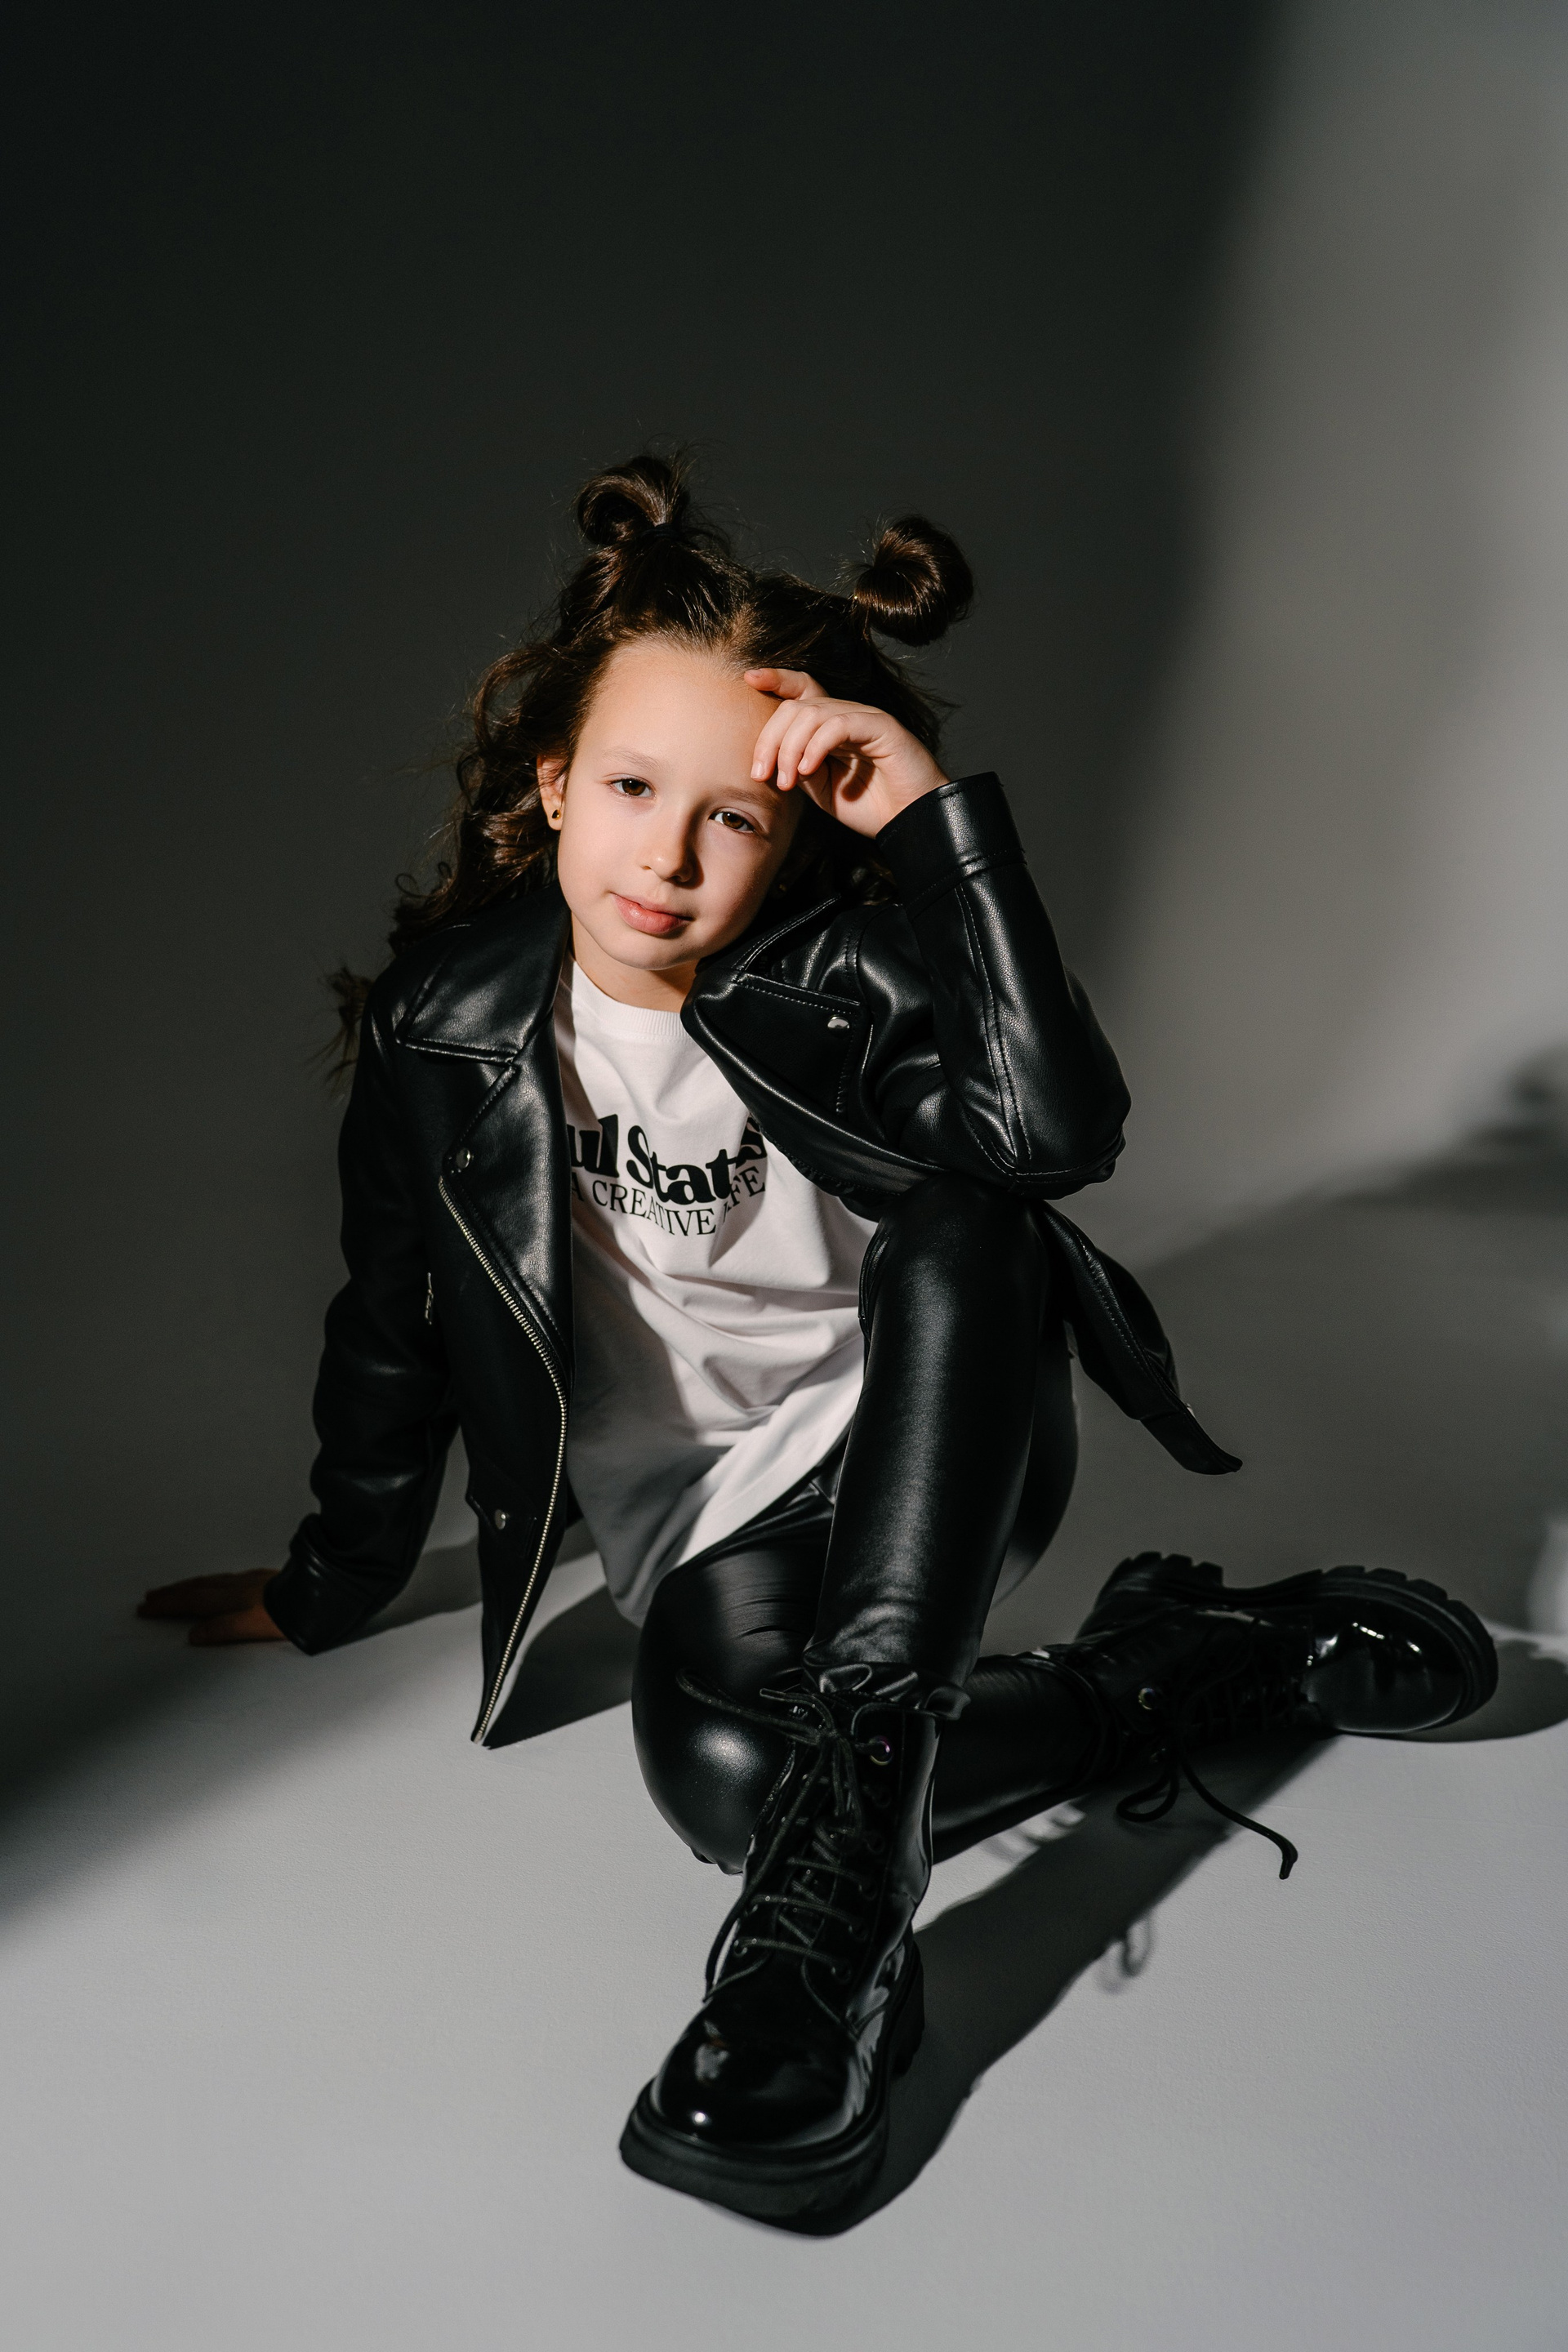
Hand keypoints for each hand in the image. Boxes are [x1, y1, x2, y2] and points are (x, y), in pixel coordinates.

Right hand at [137, 1568, 285, 1645]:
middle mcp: (242, 1586)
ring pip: (214, 1581)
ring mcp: (256, 1581)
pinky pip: (232, 1578)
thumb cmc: (297, 1616)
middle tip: (150, 1597)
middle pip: (199, 1589)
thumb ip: (226, 1629)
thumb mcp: (257, 1627)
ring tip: (176, 1589)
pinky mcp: (270, 1580)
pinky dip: (215, 1582)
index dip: (168, 1605)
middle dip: (173, 1594)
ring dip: (191, 1586)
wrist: (328, 1595)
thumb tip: (194, 1635)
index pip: (193, 1601)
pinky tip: (221, 1583)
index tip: (146, 1607)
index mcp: (235, 1598)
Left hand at [745, 669, 946, 838]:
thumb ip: (799, 768)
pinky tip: (806, 769)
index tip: (750, 678)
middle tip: (761, 774)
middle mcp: (848, 716)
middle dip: (770, 738)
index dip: (778, 679)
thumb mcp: (823, 790)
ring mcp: (866, 717)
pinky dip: (815, 746)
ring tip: (786, 780)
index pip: (803, 690)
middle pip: (797, 705)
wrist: (911, 823)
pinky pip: (839, 724)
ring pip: (813, 713)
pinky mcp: (882, 727)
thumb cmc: (871, 807)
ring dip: (789, 747)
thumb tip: (773, 756)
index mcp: (833, 727)